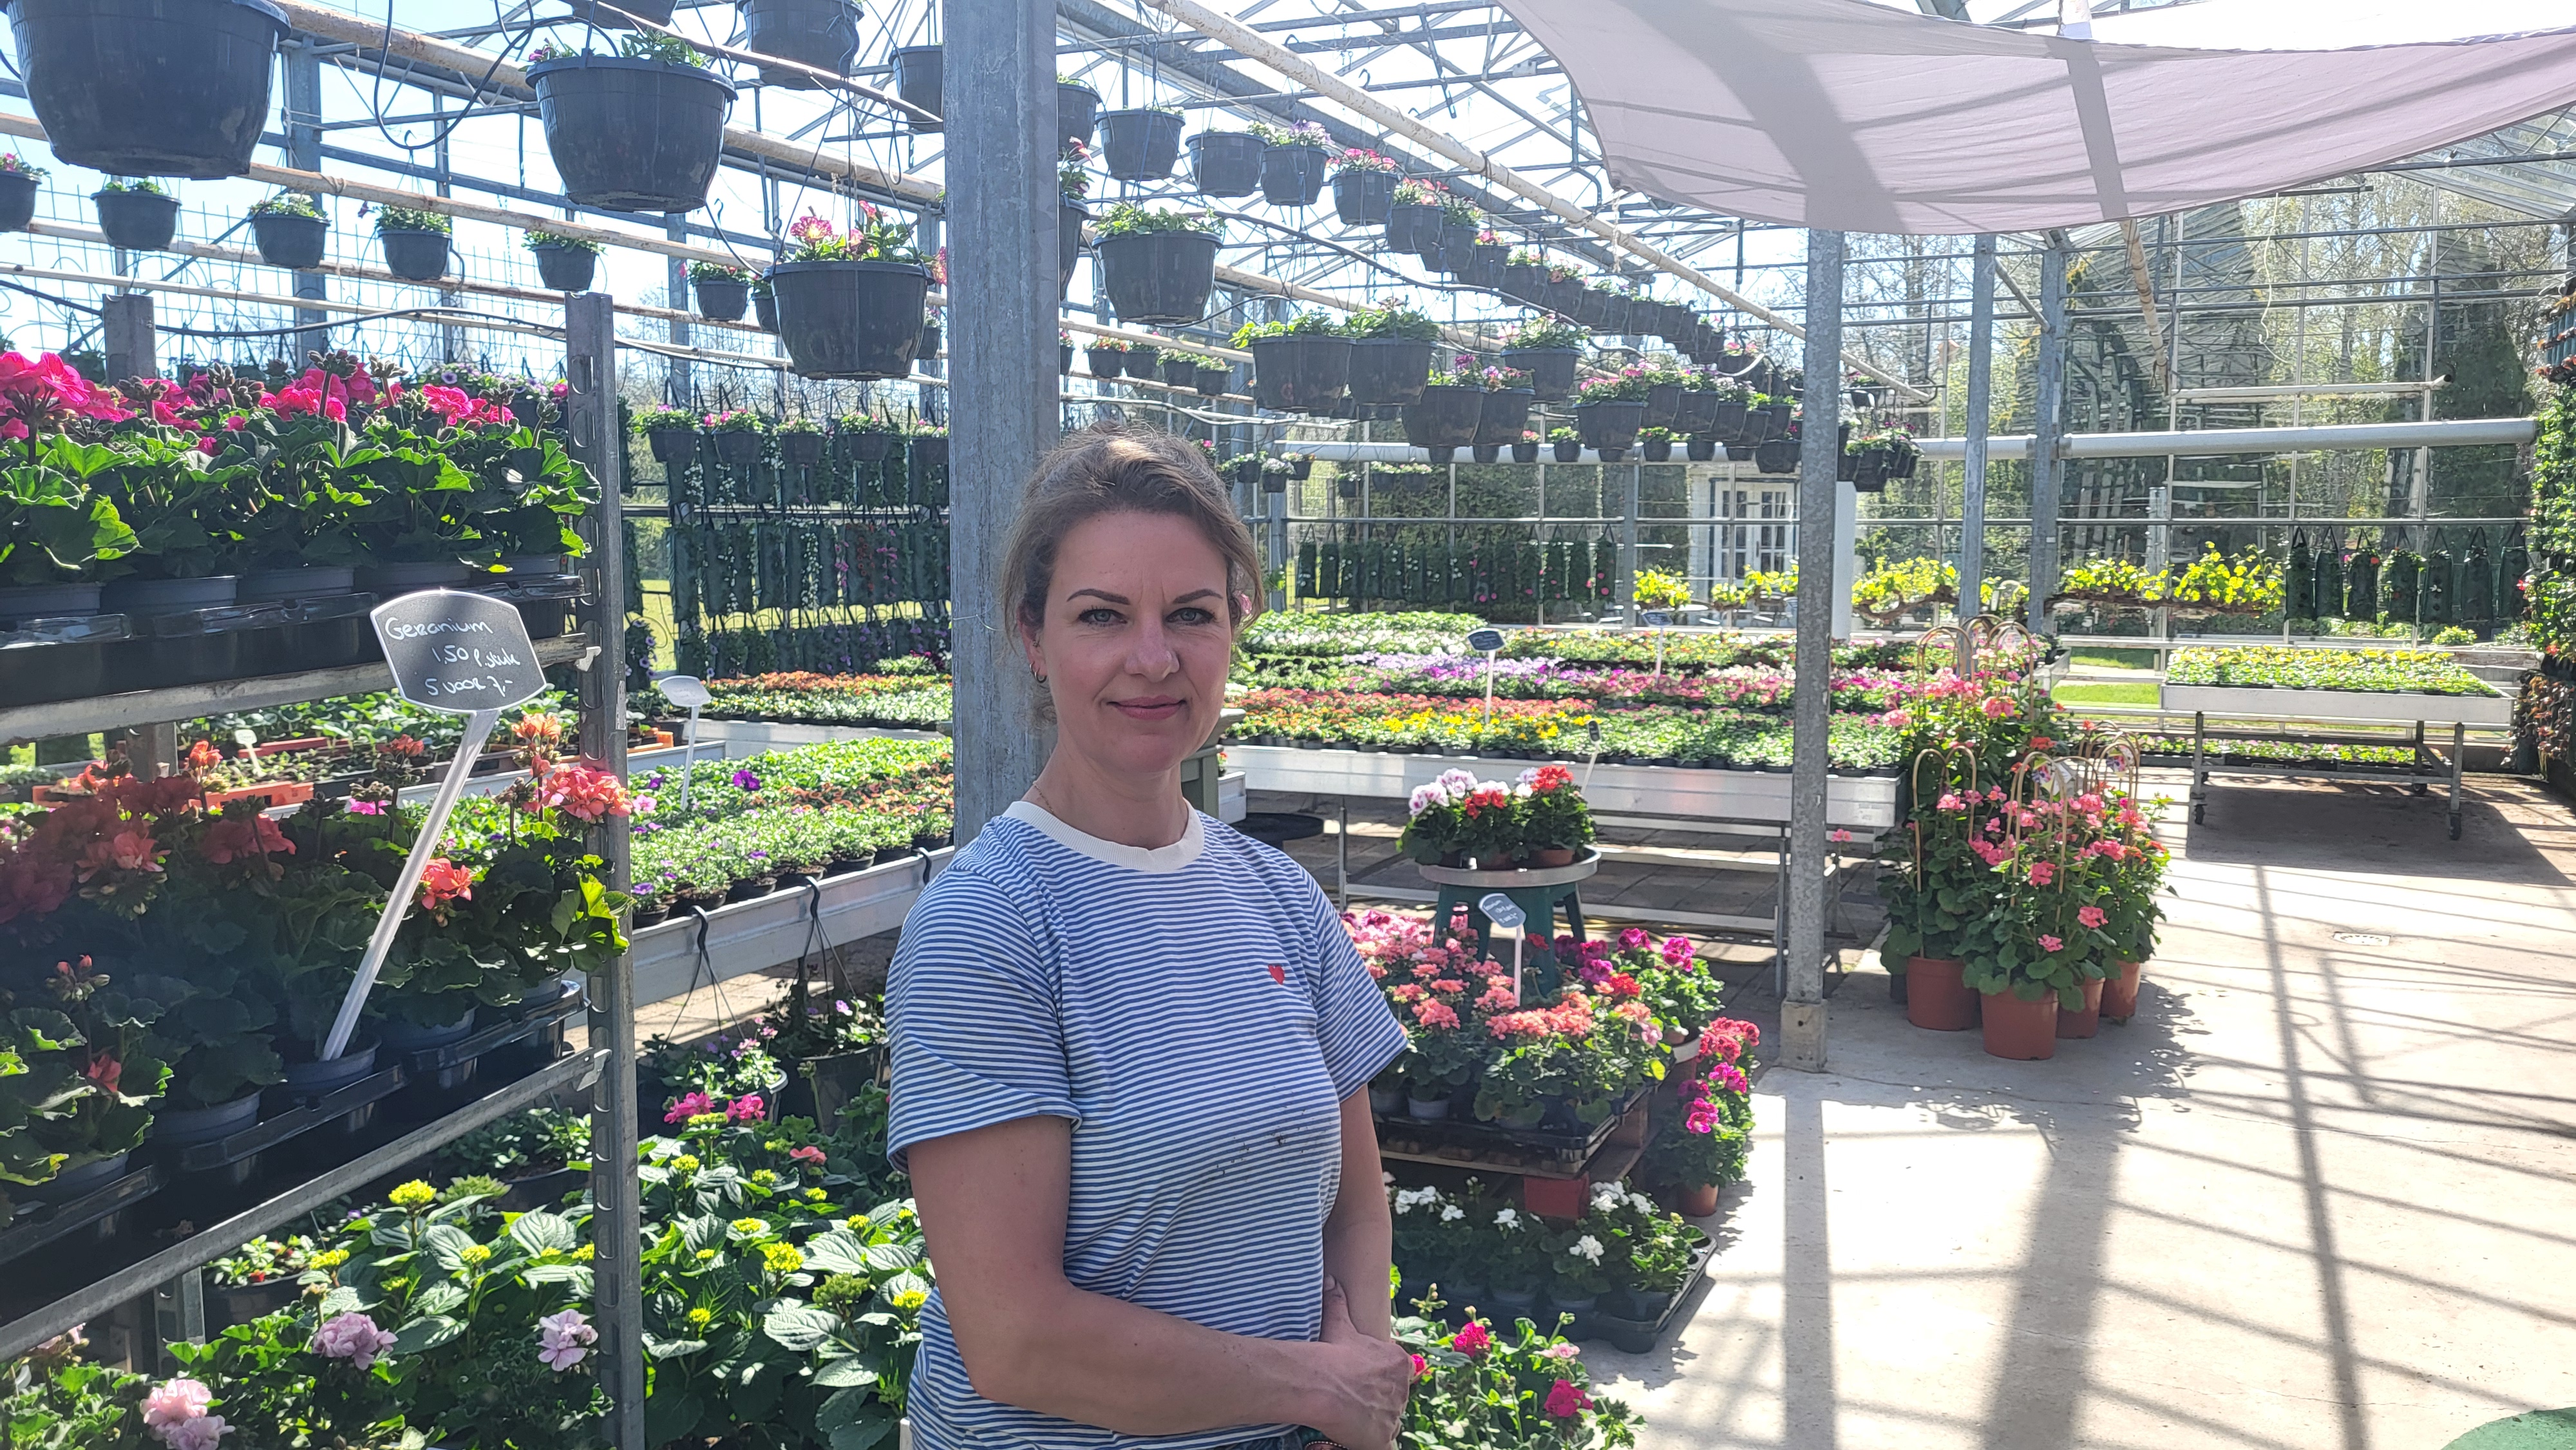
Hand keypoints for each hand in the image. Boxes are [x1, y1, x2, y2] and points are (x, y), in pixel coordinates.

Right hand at [1305, 1275, 1414, 1449]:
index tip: (1364, 1380)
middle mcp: (1403, 1389)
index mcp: (1399, 1363)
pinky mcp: (1383, 1438)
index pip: (1400, 1374)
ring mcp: (1394, 1416)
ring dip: (1375, 1422)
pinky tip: (1361, 1439)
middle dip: (1379, 1401)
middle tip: (1354, 1400)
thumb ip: (1338, 1302)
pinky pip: (1386, 1445)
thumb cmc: (1332, 1352)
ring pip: (1388, 1422)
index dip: (1382, 1379)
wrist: (1323, 1383)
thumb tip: (1331, 1281)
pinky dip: (1376, 1443)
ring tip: (1352, 1419)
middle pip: (1394, 1399)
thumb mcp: (1338, 1323)